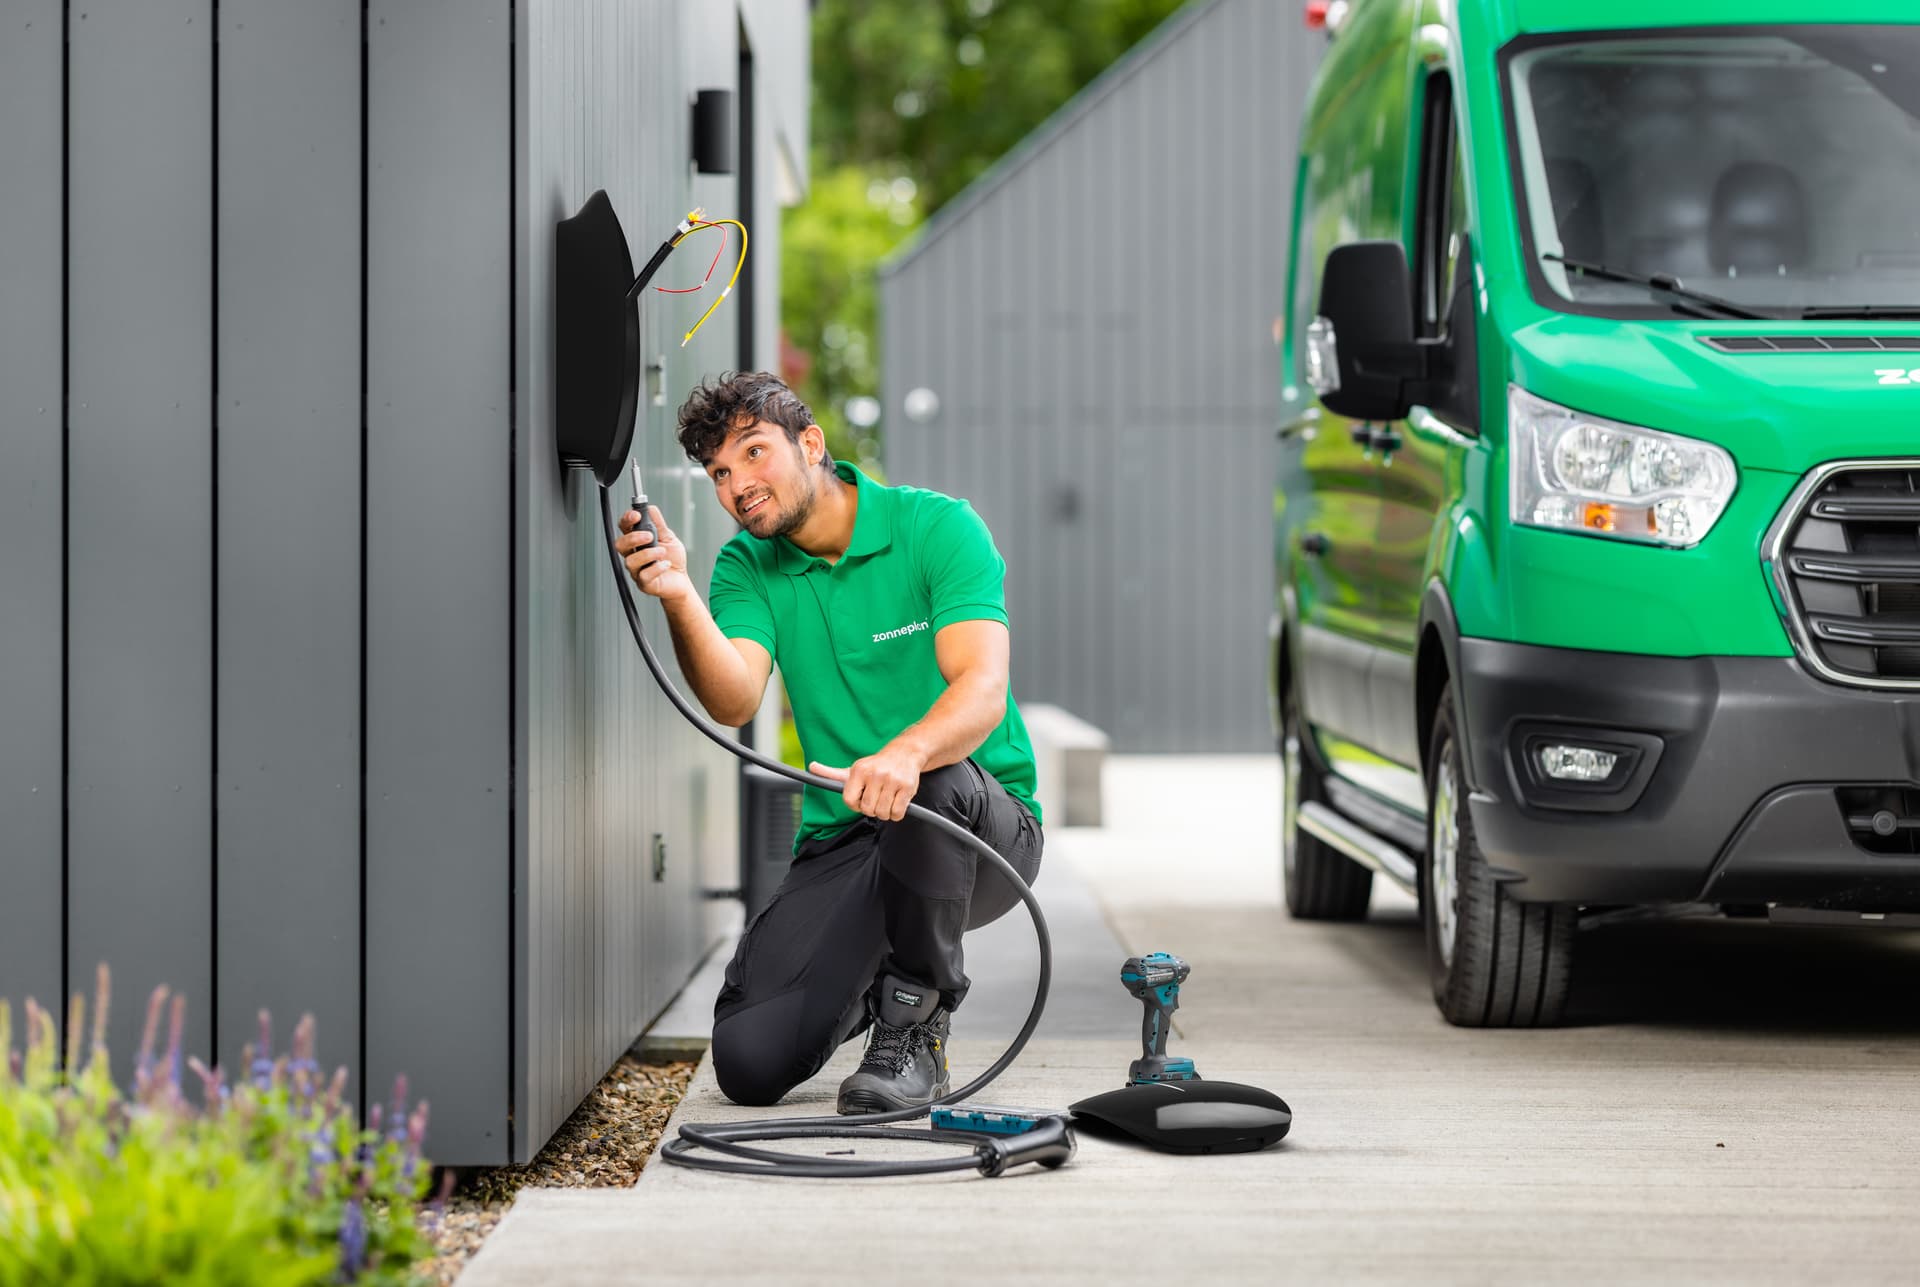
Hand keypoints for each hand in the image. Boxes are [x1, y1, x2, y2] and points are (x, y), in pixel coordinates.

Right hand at [617, 505, 692, 601]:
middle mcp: (633, 555)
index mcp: (637, 542)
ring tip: (662, 552)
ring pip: (630, 561)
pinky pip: (644, 575)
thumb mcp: (668, 537)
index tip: (636, 515)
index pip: (624, 528)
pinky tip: (666, 564)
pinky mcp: (644, 583)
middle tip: (649, 536)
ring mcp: (637, 570)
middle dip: (633, 538)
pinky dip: (657, 568)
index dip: (627, 520)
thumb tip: (651, 508)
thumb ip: (659, 524)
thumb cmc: (672, 559)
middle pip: (620, 544)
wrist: (681, 580)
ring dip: (648, 554)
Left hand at [809, 744, 925, 820]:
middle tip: (876, 799)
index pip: (849, 800)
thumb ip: (831, 773)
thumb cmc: (876, 766)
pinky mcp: (907, 787)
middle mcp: (875, 774)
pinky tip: (897, 802)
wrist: (905, 753)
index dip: (855, 805)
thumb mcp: (853, 768)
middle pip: (867, 809)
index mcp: (859, 770)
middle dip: (872, 809)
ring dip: (884, 812)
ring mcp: (892, 780)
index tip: (861, 800)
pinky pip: (897, 813)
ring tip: (887, 799)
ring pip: (882, 813)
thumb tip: (811, 767)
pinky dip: (896, 813)